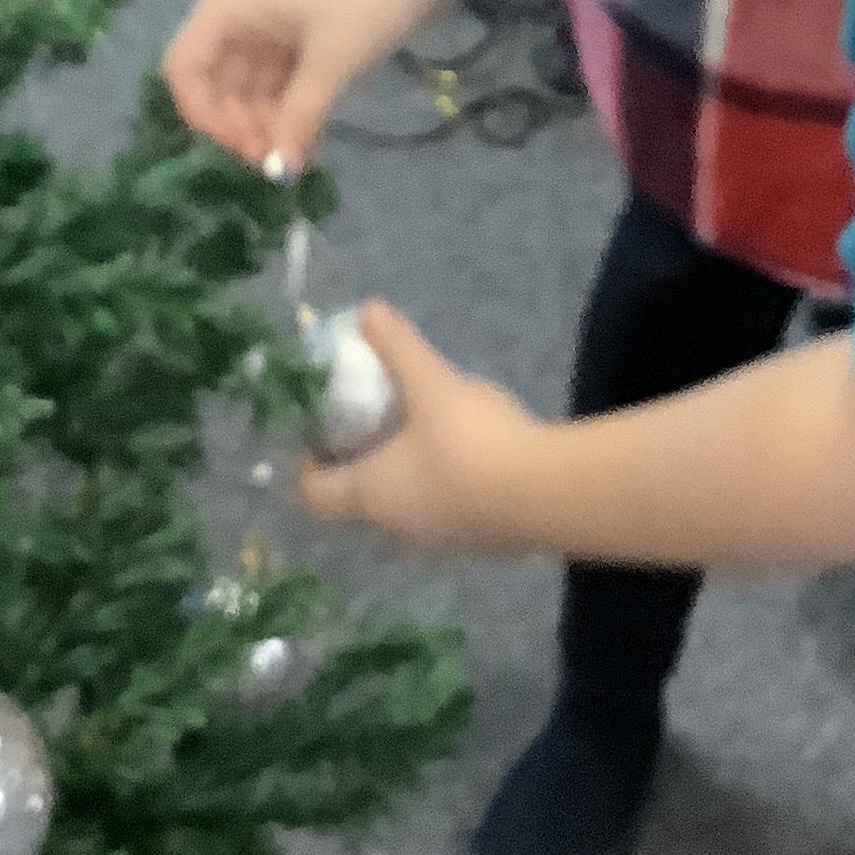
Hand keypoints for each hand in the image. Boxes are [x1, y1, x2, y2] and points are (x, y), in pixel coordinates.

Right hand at [164, 0, 465, 173]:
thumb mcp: (334, 60)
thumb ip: (300, 119)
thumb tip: (279, 174)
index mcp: (232, 2)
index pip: (185, 67)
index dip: (204, 116)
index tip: (242, 152)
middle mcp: (244, 7)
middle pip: (219, 77)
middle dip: (240, 123)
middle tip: (277, 165)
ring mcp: (277, 14)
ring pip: (253, 79)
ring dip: (267, 119)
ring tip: (297, 156)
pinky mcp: (309, 23)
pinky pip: (284, 72)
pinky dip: (292, 104)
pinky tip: (310, 136)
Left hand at [300, 305, 544, 552]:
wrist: (548, 496)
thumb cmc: (470, 443)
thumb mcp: (432, 384)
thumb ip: (398, 348)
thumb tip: (367, 310)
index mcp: (371, 495)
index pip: (315, 495)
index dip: (306, 466)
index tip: (316, 434)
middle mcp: (398, 529)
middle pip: (359, 507)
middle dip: (359, 469)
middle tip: (370, 427)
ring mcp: (443, 543)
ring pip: (405, 515)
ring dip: (403, 482)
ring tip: (420, 438)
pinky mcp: (483, 545)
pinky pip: (448, 518)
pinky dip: (445, 492)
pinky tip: (473, 460)